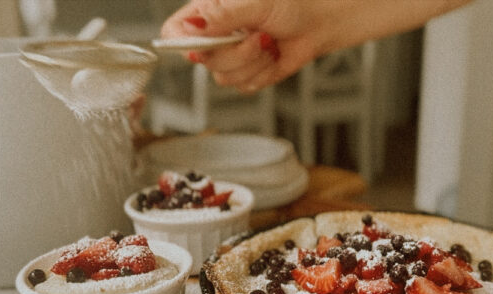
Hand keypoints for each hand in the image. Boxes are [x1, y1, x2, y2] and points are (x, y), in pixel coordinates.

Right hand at [160, 0, 334, 92]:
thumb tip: (193, 26)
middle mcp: (215, 36)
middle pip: (203, 60)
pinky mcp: (247, 74)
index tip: (202, 48)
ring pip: (224, 78)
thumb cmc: (290, 4)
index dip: (182, 44)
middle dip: (235, 53)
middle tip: (258, 36)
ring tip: (269, 42)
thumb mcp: (255, 2)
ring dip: (253, 63)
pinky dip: (263, 73)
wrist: (318, 23)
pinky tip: (272, 56)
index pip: (174, 31)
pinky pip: (244, 86)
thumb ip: (223, 14)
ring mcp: (230, 57)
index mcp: (208, 12)